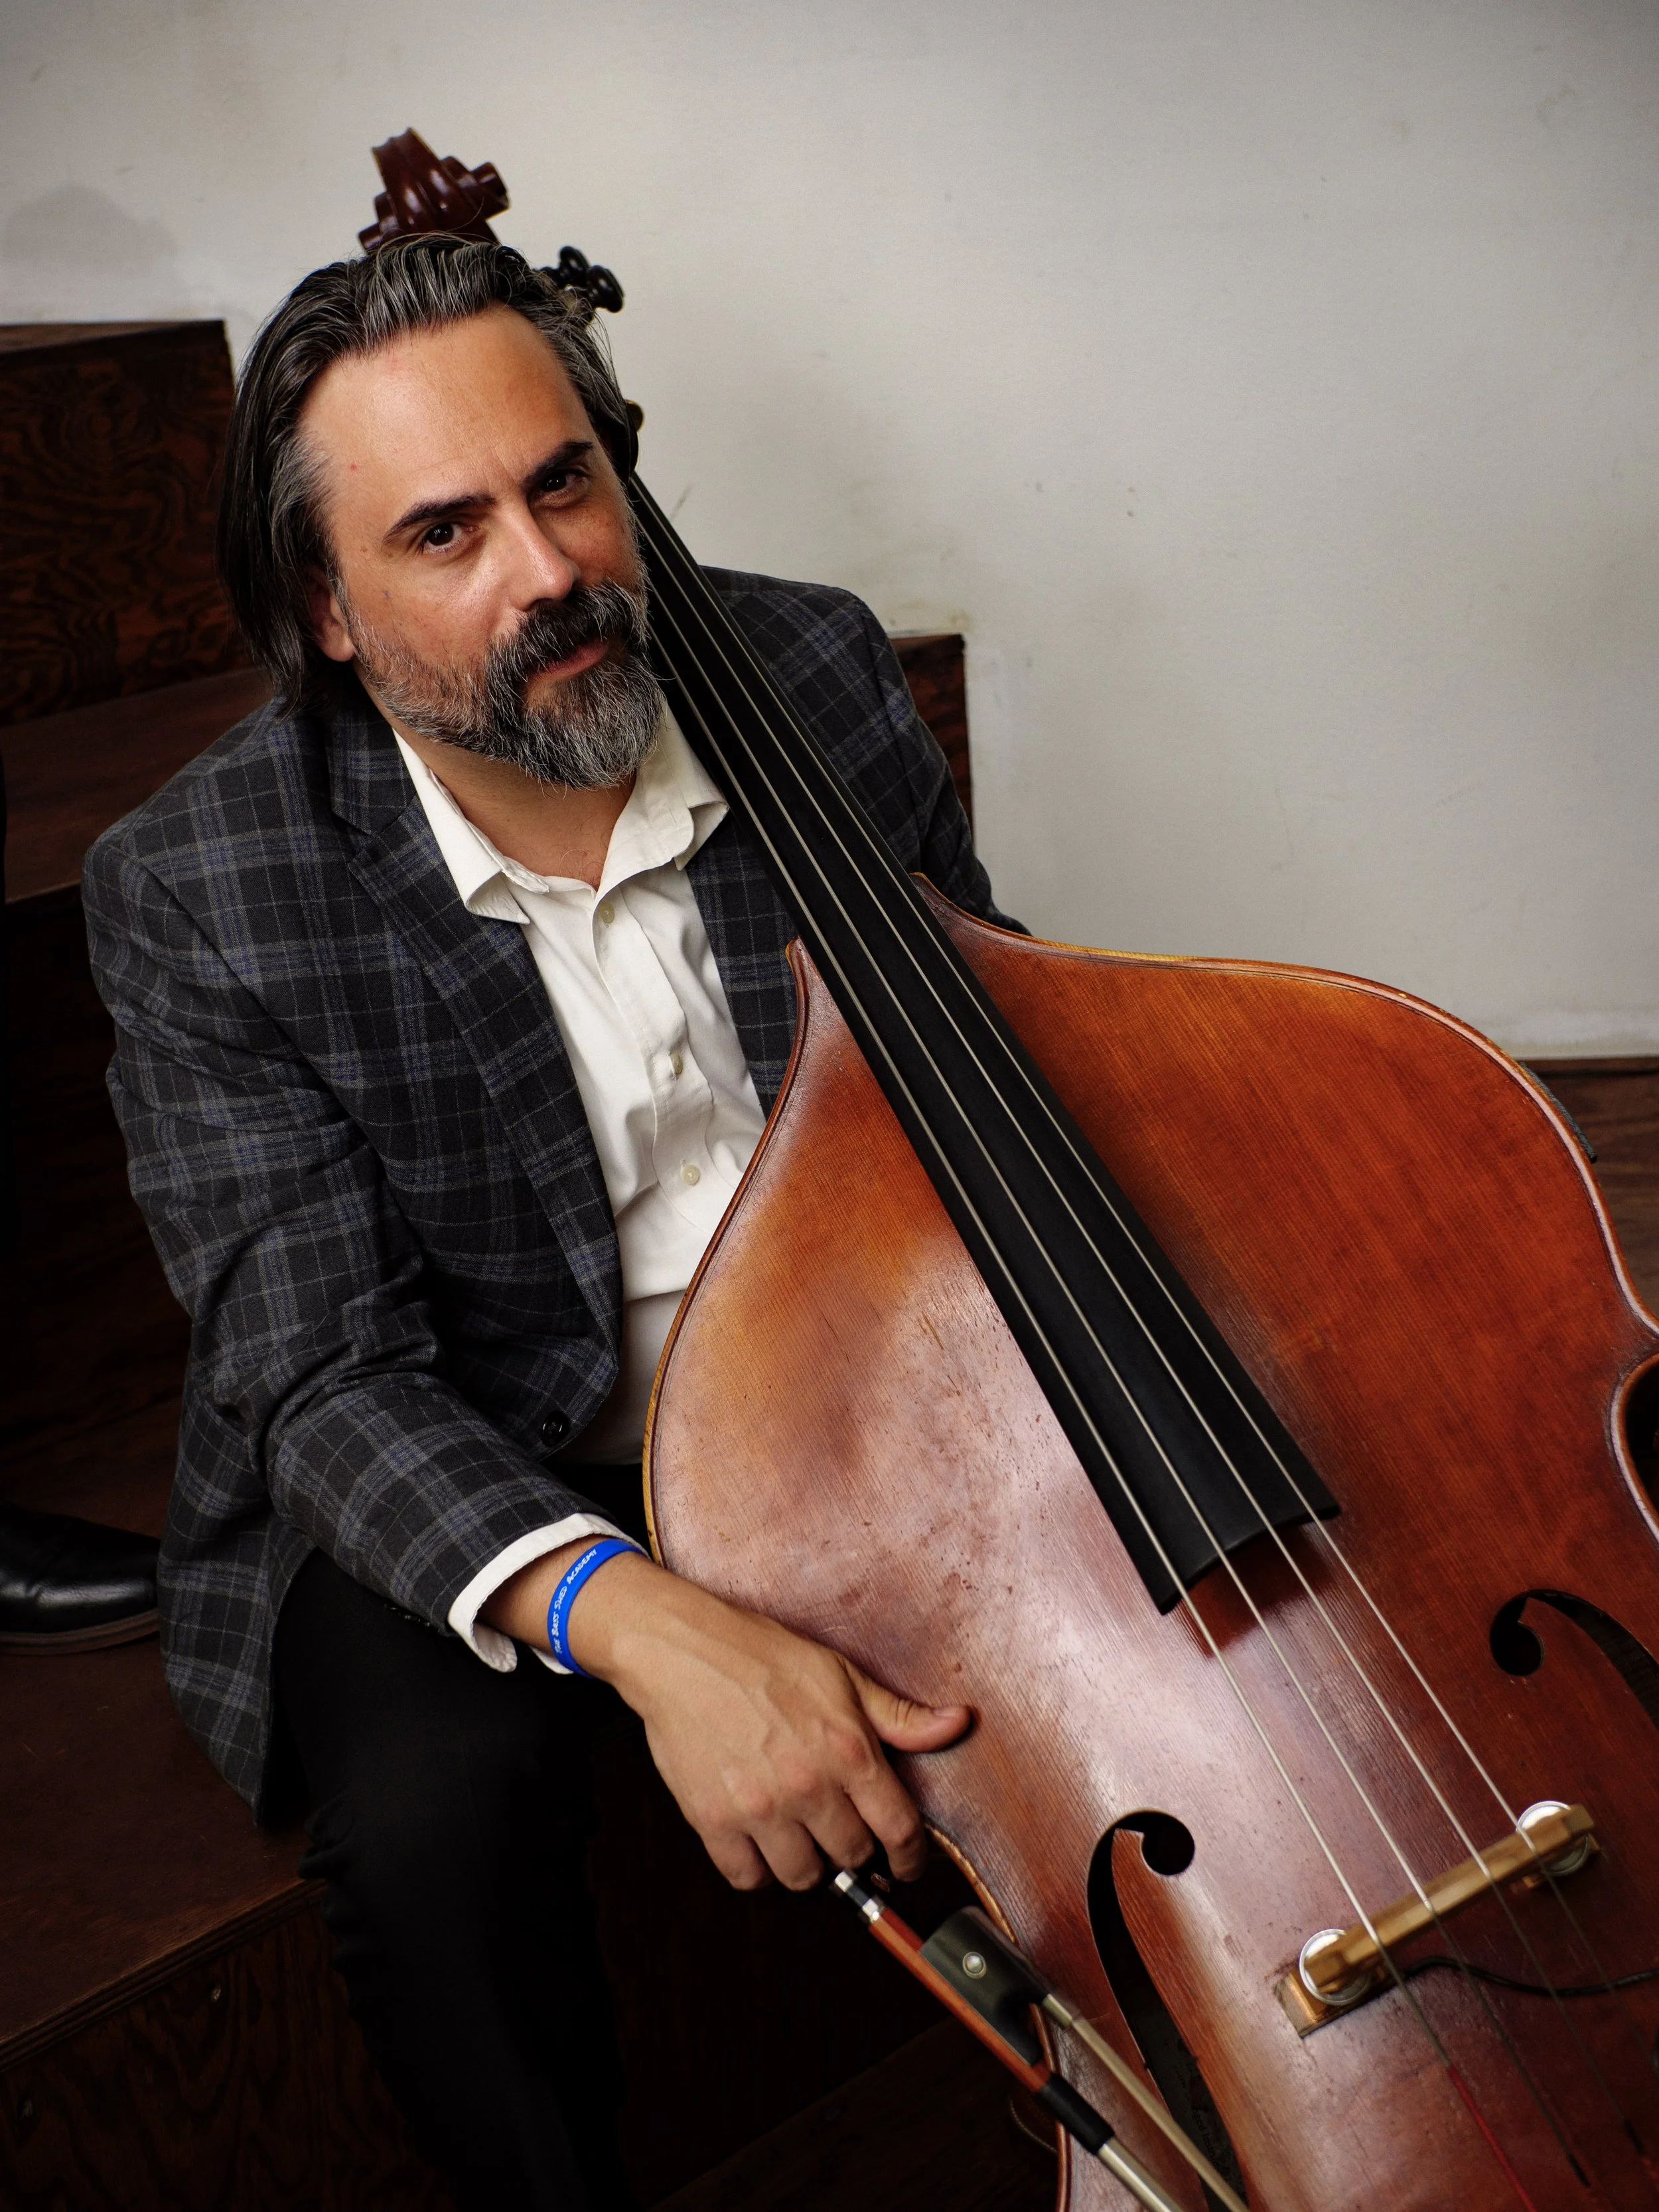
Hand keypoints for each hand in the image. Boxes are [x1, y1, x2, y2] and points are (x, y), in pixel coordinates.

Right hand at [482, 1543, 969, 1890]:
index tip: (905, 1864)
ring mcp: (759, 1808)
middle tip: (840, 1829)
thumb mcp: (842, 1674)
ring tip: (798, 1832)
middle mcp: (809, 1786)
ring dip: (806, 1862)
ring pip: (802, 1877)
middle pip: (852, 1858)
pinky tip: (758, 1836)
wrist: (681, 1651)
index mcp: (849, 1750)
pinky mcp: (713, 1820)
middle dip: (853, 1849)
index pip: (900, 1831)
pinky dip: (756, 1866)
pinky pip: (747, 1877)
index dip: (910, 1858)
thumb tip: (958, 1724)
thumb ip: (899, 1715)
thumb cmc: (761, 1655)